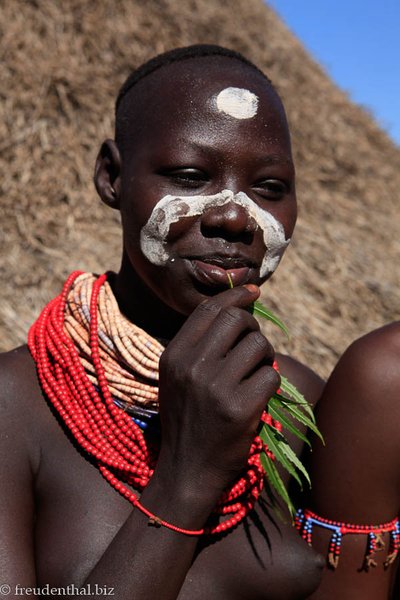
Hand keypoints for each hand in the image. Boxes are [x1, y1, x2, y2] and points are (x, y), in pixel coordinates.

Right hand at [155, 285, 279, 505]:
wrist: (186, 472)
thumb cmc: (187, 421)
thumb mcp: (178, 378)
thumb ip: (200, 346)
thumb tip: (237, 310)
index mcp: (174, 356)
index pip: (208, 310)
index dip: (235, 296)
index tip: (254, 291)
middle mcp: (191, 366)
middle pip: (237, 320)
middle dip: (254, 328)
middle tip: (255, 348)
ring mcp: (215, 387)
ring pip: (258, 346)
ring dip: (265, 357)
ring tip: (257, 374)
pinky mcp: (239, 409)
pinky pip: (270, 377)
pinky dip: (270, 385)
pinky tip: (258, 399)